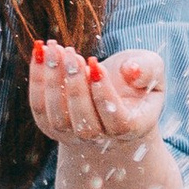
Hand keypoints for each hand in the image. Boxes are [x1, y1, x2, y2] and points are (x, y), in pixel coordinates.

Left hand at [28, 43, 165, 145]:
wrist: (112, 95)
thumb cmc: (134, 79)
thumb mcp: (151, 69)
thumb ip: (148, 69)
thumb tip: (131, 70)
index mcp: (131, 128)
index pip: (117, 121)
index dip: (104, 94)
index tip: (95, 65)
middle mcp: (101, 139)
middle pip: (85, 124)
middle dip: (75, 86)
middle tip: (71, 53)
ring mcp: (73, 137)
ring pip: (58, 118)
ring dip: (52, 82)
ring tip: (54, 49)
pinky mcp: (50, 126)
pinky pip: (40, 108)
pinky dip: (37, 80)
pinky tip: (41, 52)